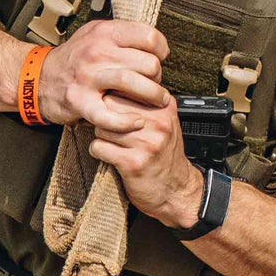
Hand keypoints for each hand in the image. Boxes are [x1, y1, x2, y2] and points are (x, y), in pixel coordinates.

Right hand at [35, 20, 169, 127]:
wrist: (38, 78)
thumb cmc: (73, 59)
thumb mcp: (95, 34)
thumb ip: (122, 36)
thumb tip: (154, 43)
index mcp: (105, 33)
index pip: (149, 37)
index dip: (161, 51)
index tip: (160, 59)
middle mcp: (97, 52)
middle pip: (147, 63)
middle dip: (158, 77)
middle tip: (155, 84)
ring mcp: (88, 77)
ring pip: (134, 84)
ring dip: (153, 97)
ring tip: (156, 101)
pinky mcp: (80, 102)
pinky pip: (111, 116)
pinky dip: (128, 122)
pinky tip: (137, 122)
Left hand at [87, 91, 205, 229]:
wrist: (177, 191)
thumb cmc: (164, 156)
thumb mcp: (164, 122)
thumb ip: (145, 102)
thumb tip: (115, 83)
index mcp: (164, 107)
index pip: (125, 87)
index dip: (113, 98)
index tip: (113, 108)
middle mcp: (157, 122)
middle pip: (110, 104)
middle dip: (105, 116)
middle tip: (111, 129)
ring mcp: (146, 143)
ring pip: (101, 126)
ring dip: (101, 135)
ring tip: (113, 144)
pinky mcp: (133, 163)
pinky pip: (99, 147)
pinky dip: (98, 151)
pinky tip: (109, 156)